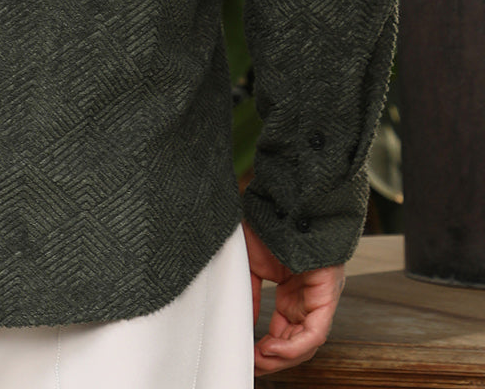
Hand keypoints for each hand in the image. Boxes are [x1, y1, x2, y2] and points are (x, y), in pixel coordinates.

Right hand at [243, 221, 345, 376]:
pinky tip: (271, 348)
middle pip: (295, 344)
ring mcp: (320, 299)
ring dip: (282, 357)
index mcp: (292, 293)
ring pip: (306, 344)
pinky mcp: (327, 296)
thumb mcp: (250, 265)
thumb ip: (248, 295)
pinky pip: (315, 332)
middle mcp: (308, 300)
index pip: (283, 332)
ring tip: (259, 359)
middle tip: (252, 366)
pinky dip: (293, 346)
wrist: (285, 203)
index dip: (266, 349)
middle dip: (273, 360)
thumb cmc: (270, 226)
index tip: (247, 356)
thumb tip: (240, 325)